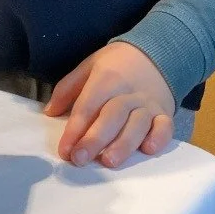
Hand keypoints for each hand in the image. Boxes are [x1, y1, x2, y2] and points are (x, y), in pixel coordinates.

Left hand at [44, 42, 175, 168]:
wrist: (156, 52)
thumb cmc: (117, 64)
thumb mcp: (90, 66)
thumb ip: (68, 88)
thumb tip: (50, 112)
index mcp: (107, 78)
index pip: (88, 105)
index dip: (75, 129)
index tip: (65, 151)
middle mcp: (128, 92)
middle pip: (112, 115)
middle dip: (95, 139)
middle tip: (80, 159)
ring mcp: (148, 103)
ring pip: (137, 123)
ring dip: (124, 143)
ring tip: (109, 160)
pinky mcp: (164, 112)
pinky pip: (165, 126)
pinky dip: (159, 138)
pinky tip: (148, 149)